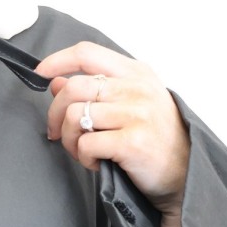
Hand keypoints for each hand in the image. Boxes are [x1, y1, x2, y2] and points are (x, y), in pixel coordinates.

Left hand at [33, 41, 189, 217]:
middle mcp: (136, 88)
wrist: (185, 172)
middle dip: (55, 114)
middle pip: (73, 87)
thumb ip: (96, 91)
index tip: (40, 74)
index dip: (57, 60)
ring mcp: (136, 113)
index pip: (87, 53)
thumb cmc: (156, 138)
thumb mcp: (131, 103)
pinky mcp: (132, 141)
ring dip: (68, 140)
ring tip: (82, 151)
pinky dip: (84, 158)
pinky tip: (97, 163)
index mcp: (135, 72)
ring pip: (75, 116)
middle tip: (56, 133)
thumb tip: (56, 82)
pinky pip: (86, 144)